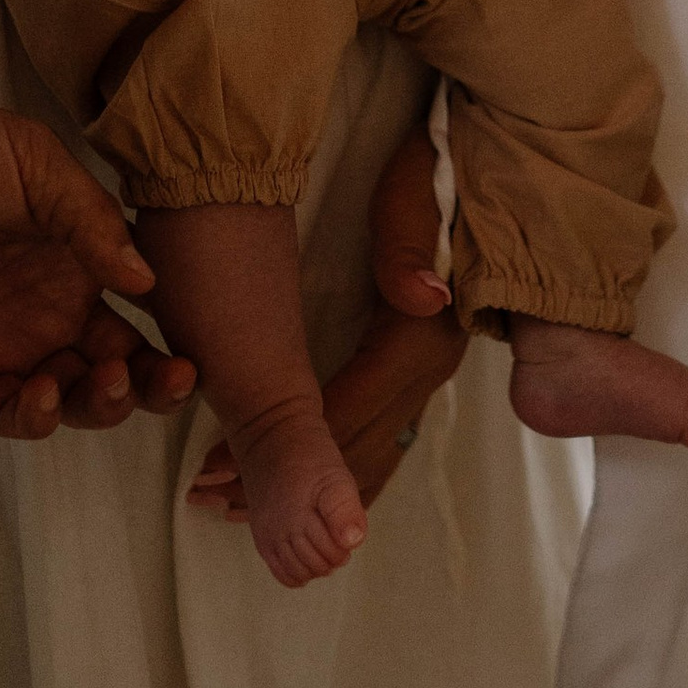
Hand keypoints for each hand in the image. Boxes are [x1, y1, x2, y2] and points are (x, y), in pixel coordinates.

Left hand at [0, 90, 196, 437]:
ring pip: (72, 399)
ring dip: (102, 404)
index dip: (175, 333)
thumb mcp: (31, 161)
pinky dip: (35, 417)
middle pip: (120, 367)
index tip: (200, 345)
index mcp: (76, 254)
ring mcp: (5, 342)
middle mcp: (49, 306)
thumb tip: (147, 279)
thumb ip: (89, 219)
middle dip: (156, 386)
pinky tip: (44, 392)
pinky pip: (7, 413)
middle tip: (173, 380)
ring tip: (105, 379)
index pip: (142, 309)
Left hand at [188, 125, 468, 517]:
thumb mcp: (415, 200)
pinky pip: (375, 443)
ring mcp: (425, 380)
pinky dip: (334, 473)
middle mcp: (426, 375)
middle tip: (204, 498)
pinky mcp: (415, 375)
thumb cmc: (432, 181)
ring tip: (233, 507)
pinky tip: (298, 486)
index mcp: (416, 341)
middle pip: (346, 451)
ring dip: (303, 491)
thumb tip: (422, 299)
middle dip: (277, 485)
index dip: (275, 451)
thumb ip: (410, 248)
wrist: (484, 180)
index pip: (338, 416)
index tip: (209, 471)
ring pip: (364, 458)